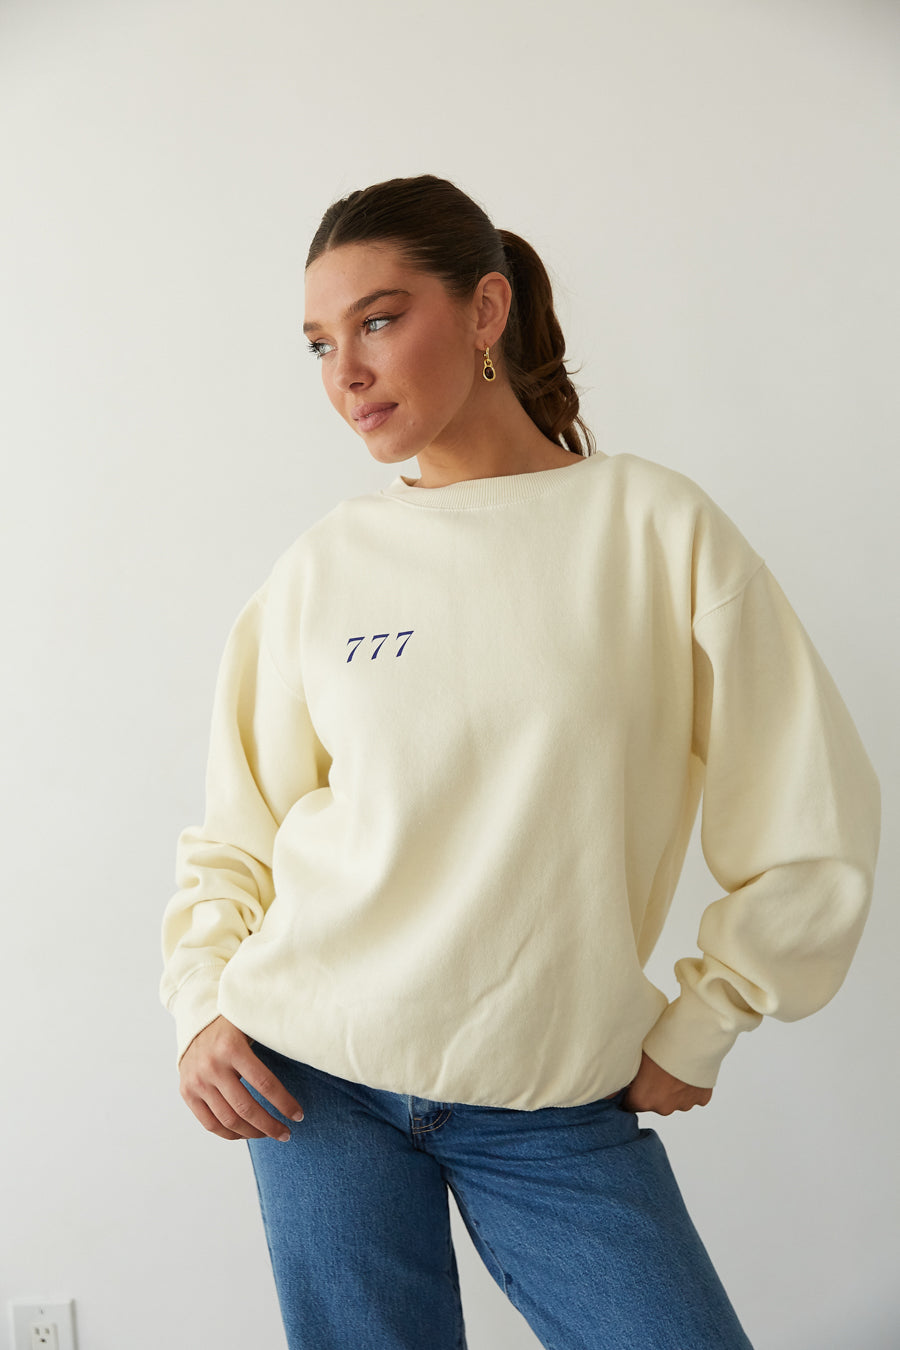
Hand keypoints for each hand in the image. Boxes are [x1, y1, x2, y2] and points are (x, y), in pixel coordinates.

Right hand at [178, 1015, 304, 1140]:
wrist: (194, 1018)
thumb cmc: (232, 1023)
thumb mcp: (252, 1023)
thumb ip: (272, 1039)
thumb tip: (308, 1055)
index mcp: (232, 1047)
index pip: (264, 1084)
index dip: (283, 1103)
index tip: (298, 1115)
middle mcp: (212, 1066)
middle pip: (246, 1108)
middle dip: (270, 1125)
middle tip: (287, 1133)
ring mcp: (197, 1082)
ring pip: (228, 1120)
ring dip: (252, 1133)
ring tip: (269, 1135)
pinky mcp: (186, 1092)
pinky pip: (209, 1123)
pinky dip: (229, 1134)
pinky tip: (245, 1134)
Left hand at [620, 1051, 712, 1115]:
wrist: (692, 1035)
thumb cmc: (659, 1042)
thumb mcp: (633, 1056)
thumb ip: (624, 1075)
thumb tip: (613, 1086)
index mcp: (642, 1099)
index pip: (629, 1105)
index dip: (629, 1092)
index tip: (631, 1082)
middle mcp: (663, 1107)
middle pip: (654, 1102)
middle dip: (653, 1090)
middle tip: (656, 1068)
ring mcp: (684, 1104)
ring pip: (675, 1099)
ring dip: (673, 1088)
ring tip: (673, 1066)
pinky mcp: (702, 1098)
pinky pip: (693, 1095)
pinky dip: (690, 1085)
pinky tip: (688, 1068)